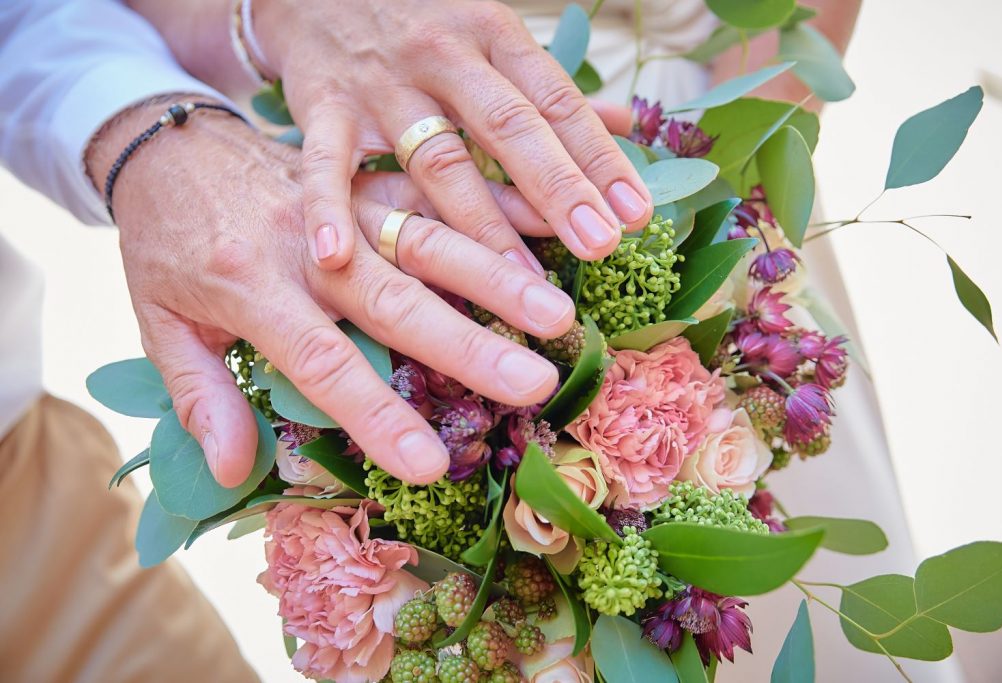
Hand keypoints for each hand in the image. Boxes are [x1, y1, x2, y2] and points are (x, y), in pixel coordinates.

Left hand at [87, 100, 574, 487]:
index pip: (323, 362)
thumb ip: (198, 394)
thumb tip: (233, 469)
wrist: (168, 143)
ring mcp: (345, 204)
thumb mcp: (158, 322)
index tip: (429, 466)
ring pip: (427, 241)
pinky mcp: (367, 175)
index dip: (375, 414)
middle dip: (467, 345)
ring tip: (557, 312)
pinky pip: (434, 188)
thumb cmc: (166, 244)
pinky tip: (545, 219)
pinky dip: (490, 204)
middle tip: (535, 382)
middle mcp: (310, 247)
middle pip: (395, 302)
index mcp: (252, 289)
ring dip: (496, 276)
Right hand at [251, 0, 653, 268]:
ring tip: (520, 281)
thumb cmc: (423, 22)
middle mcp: (444, 55)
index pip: (556, 101)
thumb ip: (550, 89)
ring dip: (481, 223)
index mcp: (494, 34)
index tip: (635, 214)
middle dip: (557, 189)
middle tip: (599, 246)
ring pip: (436, 159)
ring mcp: (382, 83)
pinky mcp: (323, 105)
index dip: (599, 158)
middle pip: (509, 127)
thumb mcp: (490, 36)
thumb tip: (626, 125)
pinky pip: (326, 162)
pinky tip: (338, 258)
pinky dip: (328, 209)